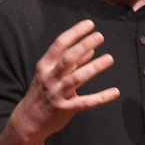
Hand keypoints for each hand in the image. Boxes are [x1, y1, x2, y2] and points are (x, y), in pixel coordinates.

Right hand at [10, 20, 120, 142]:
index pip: (59, 45)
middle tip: (99, 36)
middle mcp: (50, 78)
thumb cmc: (42, 93)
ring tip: (109, 58)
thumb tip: (90, 49)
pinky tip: (115, 92)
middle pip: (68, 59)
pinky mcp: (65, 109)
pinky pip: (85, 102)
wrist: (29, 120)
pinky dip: (101, 97)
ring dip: (94, 67)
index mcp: (45, 66)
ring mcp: (57, 94)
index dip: (75, 33)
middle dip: (84, 46)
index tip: (89, 24)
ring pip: (77, 78)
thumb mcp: (51, 74)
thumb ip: (71, 63)